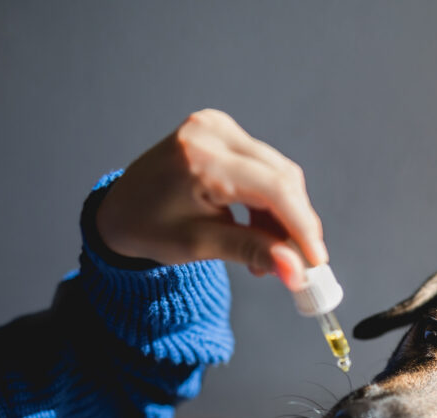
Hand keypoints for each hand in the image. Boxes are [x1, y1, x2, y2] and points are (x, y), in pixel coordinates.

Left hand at [96, 109, 326, 289]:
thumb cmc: (148, 228)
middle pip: (281, 178)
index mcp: (201, 159)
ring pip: (277, 173)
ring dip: (283, 216)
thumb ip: (252, 251)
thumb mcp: (200, 246)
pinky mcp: (221, 130)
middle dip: (296, 225)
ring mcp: (217, 126)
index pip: (272, 189)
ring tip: (270, 256)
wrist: (120, 208)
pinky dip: (268, 201)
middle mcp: (211, 132)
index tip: (317, 262)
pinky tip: (260, 231)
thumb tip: (297, 271)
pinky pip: (263, 167)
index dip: (302, 226)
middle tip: (300, 266)